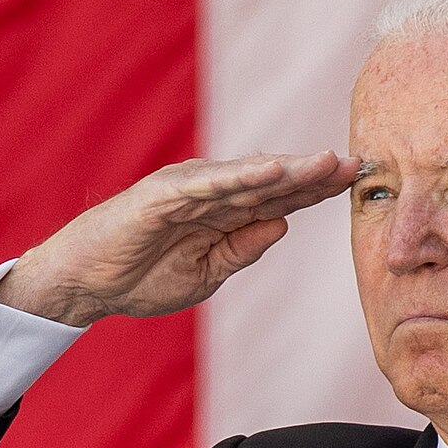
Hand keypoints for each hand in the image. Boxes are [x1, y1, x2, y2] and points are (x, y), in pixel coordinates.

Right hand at [0, 151, 360, 326]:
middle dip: (315, 174)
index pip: (280, 199)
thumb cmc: (141, 278)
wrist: (87, 284)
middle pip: (273, 182)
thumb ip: (242, 248)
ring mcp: (189, 190)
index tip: (358, 184)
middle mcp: (212, 193)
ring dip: (289, 170)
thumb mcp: (206, 274)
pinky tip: (273, 172)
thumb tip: (282, 226)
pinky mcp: (164, 194)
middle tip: (360, 163)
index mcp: (224, 214)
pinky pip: (209, 185)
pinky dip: (241, 176)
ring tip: (328, 163)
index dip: (317, 191)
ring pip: (248, 177)